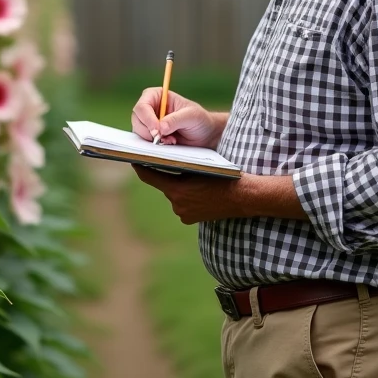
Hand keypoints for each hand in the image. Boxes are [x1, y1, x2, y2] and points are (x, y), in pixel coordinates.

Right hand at [131, 88, 224, 147]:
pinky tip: (169, 143)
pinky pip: (145, 141)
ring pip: (139, 131)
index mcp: (157, 96)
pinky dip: (155, 145)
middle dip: (148, 131)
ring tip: (171, 140)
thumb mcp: (192, 116)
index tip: (157, 130)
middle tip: (162, 139)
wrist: (205, 135)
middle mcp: (150, 108)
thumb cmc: (200, 120)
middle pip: (137, 119)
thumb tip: (160, 127)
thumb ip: (176, 119)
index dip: (147, 118)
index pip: (142, 105)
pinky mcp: (151, 135)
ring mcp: (149, 122)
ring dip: (153, 139)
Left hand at [133, 167, 307, 224]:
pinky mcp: (190, 219)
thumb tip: (160, 162)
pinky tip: (196, 191)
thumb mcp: (199, 165)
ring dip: (178, 186)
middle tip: (159, 162)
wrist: (243, 197)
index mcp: (176, 189)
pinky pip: (182, 205)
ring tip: (186, 176)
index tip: (134, 158)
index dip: (140, 166)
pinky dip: (186, 197)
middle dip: (164, 175)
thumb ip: (178, 166)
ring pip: (174, 195)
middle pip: (163, 185)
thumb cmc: (223, 177)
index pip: (149, 176)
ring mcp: (183, 213)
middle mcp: (177, 204)